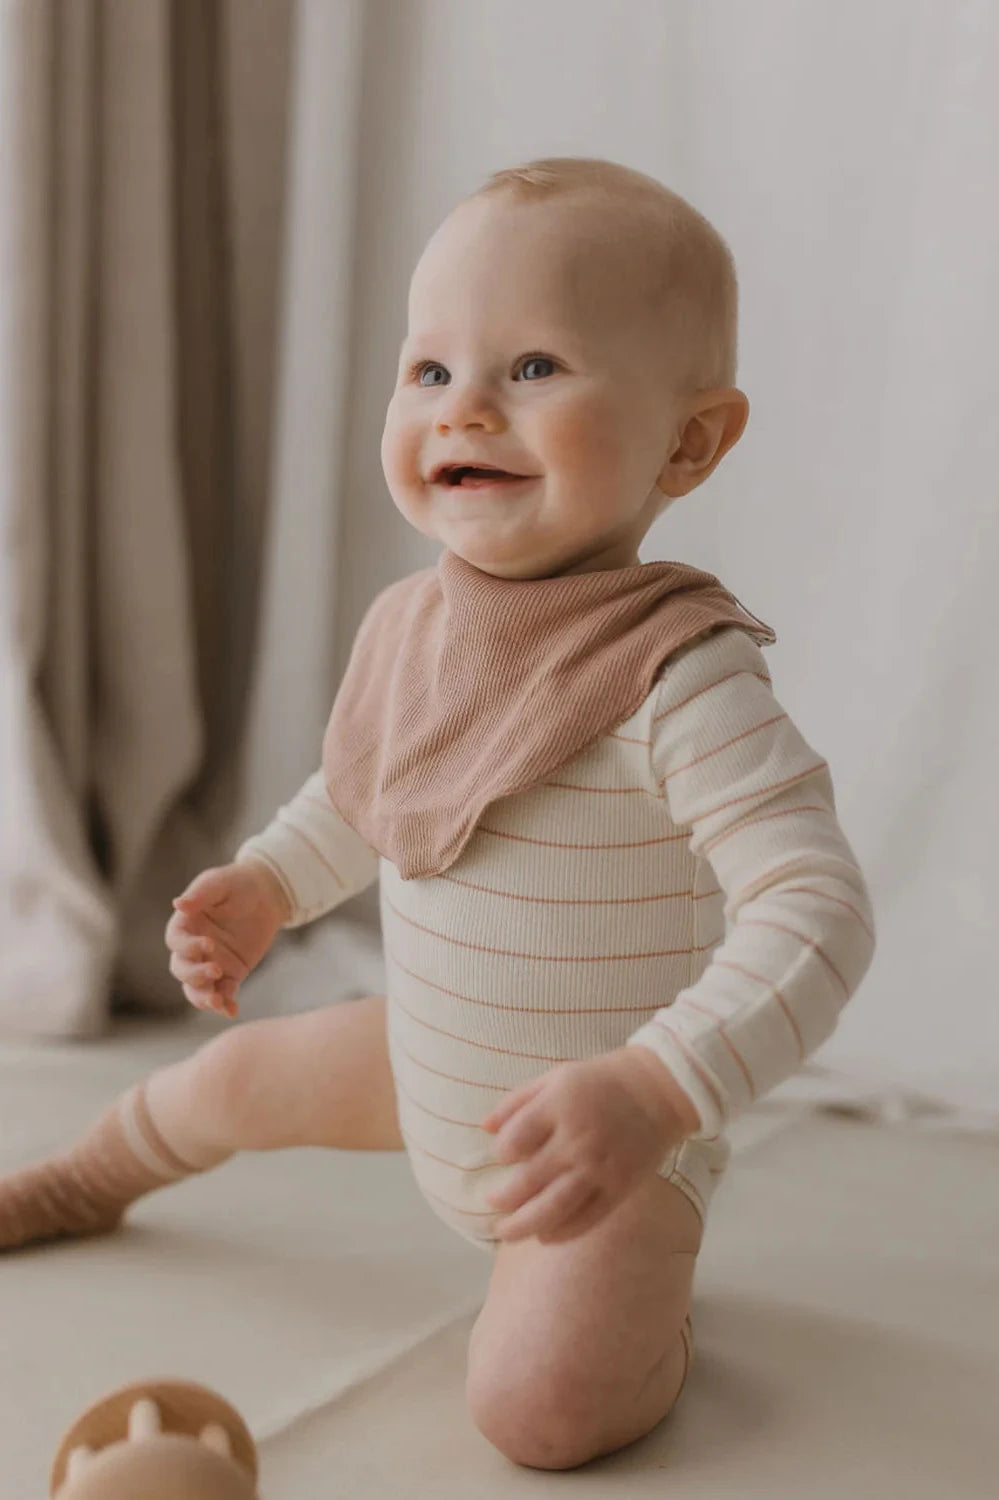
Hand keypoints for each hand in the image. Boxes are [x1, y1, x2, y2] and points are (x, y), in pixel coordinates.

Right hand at [164, 858, 288, 1018]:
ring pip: (196, 989)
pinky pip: (223, 994)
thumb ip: (201, 895)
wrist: (267, 894)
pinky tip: (232, 1010)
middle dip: (195, 974)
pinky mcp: (230, 974)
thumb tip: (178, 904)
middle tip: (216, 970)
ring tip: (217, 1002)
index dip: (188, 946)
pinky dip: (224, 1004)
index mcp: (185, 925)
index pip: (175, 942)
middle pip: (182, 969)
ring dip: (203, 998)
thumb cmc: (238, 884)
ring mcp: (210, 963)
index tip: (209, 944)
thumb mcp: (220, 884)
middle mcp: (193, 948)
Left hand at [480, 1047, 695, 1244]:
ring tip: (505, 1233)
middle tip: (492, 1204)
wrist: (659, 1090)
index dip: (501, 1153)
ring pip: (554, 1207)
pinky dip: (562, 1232)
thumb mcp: (555, 1077)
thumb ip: (517, 1101)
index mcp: (558, 1105)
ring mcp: (599, 1167)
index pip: (513, 1141)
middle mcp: (577, 1139)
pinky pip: (587, 1218)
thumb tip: (483, 1128)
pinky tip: (545, 1236)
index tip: (503, 1157)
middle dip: (503, 1199)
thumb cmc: (600, 1081)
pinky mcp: (620, 1187)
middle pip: (528, 1181)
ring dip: (524, 1225)